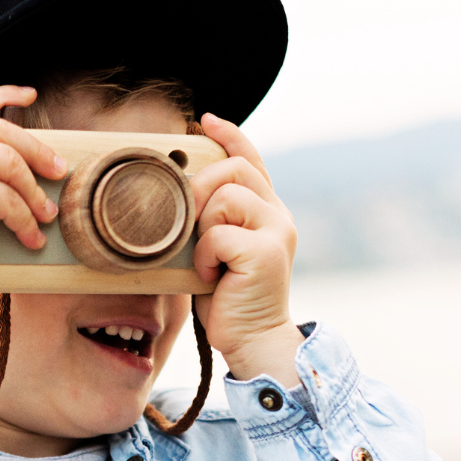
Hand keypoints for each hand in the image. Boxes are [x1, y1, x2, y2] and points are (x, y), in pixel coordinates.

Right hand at [0, 86, 67, 320]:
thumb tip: (2, 169)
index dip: (2, 95)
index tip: (27, 95)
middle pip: (1, 130)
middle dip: (36, 150)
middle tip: (57, 168)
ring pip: (11, 163)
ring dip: (34, 191)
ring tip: (46, 212)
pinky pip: (9, 200)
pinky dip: (25, 221)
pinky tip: (30, 236)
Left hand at [190, 113, 304, 384]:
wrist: (254, 340)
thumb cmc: (228, 297)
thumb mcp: (218, 249)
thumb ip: (213, 219)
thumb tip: (182, 192)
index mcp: (268, 211)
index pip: (252, 157)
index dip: (229, 134)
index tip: (205, 120)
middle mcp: (278, 215)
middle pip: (234, 169)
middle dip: (201, 187)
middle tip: (190, 221)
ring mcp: (276, 232)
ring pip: (225, 197)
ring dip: (203, 227)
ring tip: (206, 258)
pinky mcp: (266, 252)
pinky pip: (218, 233)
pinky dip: (203, 255)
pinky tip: (210, 275)